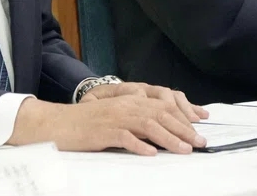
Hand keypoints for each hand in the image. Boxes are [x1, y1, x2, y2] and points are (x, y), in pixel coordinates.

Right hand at [8, 89, 207, 155]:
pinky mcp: (102, 131)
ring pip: (148, 124)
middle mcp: (124, 105)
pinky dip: (139, 145)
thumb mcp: (114, 118)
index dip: (182, 118)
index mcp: (128, 100)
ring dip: (169, 138)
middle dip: (183, 129)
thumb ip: (136, 122)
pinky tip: (151, 154)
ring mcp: (114, 117)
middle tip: (199, 143)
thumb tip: (160, 136)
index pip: (162, 107)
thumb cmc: (86, 125)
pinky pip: (124, 137)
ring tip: (184, 150)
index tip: (197, 131)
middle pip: (160, 114)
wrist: (57, 123)